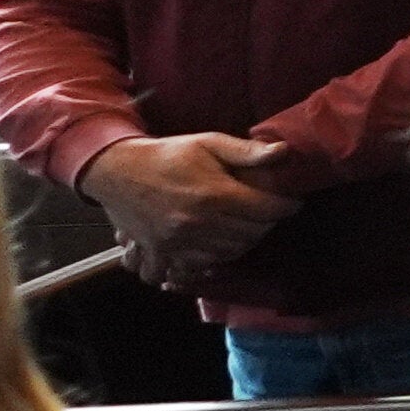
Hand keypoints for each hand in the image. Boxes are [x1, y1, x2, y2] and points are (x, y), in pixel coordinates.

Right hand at [89, 133, 300, 287]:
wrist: (116, 171)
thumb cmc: (167, 155)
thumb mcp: (207, 143)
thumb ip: (246, 152)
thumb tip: (283, 152)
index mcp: (213, 195)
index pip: (267, 210)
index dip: (286, 207)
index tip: (292, 202)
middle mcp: (198, 223)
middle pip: (252, 234)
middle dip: (267, 223)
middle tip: (267, 213)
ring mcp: (179, 242)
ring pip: (231, 253)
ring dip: (244, 241)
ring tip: (245, 225)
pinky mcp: (162, 253)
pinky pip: (200, 267)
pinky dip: (215, 258)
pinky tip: (218, 242)